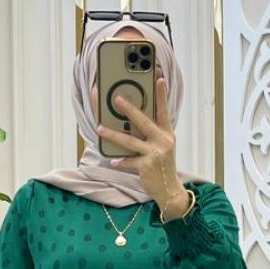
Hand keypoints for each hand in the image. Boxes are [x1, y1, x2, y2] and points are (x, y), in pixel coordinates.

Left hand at [92, 74, 188, 212]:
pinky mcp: (147, 166)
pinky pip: (129, 161)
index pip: (164, 111)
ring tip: (100, 128)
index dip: (161, 95)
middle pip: (143, 121)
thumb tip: (130, 121)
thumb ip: (151, 133)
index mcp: (167, 133)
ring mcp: (155, 153)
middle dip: (129, 109)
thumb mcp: (163, 146)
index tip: (159, 79)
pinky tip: (114, 161)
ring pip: (130, 141)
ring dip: (113, 134)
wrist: (169, 189)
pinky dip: (121, 161)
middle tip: (117, 99)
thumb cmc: (162, 165)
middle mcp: (163, 141)